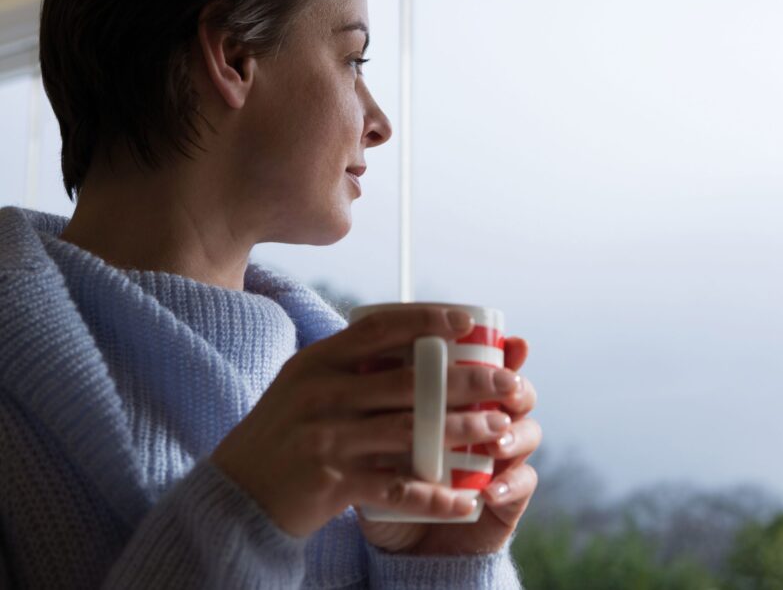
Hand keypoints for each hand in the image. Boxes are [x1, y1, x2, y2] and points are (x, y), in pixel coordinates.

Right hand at [210, 307, 522, 537]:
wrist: (235, 494)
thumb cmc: (282, 434)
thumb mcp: (304, 385)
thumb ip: (348, 364)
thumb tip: (410, 338)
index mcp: (318, 362)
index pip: (380, 328)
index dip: (428, 320)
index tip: (469, 322)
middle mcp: (322, 394)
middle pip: (409, 381)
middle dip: (467, 381)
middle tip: (508, 383)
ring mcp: (326, 439)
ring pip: (410, 430)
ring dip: (462, 431)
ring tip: (499, 430)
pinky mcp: (331, 483)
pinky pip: (395, 488)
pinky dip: (433, 496)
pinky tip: (465, 500)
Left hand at [357, 336, 540, 554]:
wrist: (402, 540)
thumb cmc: (388, 477)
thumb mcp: (377, 438)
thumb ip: (376, 403)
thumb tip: (361, 359)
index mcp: (463, 397)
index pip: (490, 364)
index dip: (504, 350)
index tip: (506, 341)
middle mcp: (489, 420)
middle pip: (518, 392)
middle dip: (515, 387)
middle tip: (506, 387)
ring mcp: (503, 458)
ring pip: (528, 433)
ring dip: (515, 435)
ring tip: (496, 444)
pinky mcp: (509, 497)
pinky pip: (522, 484)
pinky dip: (508, 486)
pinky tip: (488, 492)